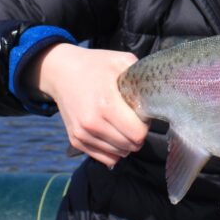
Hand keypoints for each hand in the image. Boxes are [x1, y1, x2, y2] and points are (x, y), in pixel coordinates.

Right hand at [30, 43, 148, 167]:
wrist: (61, 72)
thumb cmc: (95, 65)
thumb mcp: (120, 61)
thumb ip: (141, 77)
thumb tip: (158, 92)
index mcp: (106, 104)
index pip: (137, 134)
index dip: (145, 125)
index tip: (141, 113)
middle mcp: (93, 123)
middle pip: (130, 146)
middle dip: (137, 135)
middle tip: (132, 119)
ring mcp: (82, 134)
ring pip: (118, 155)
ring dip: (125, 143)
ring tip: (121, 124)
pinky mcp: (76, 141)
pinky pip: (105, 158)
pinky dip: (113, 150)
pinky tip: (112, 133)